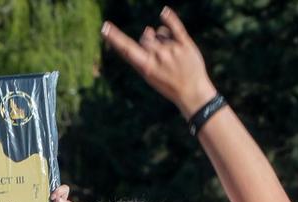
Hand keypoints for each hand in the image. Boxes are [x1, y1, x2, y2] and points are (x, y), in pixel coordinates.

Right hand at [101, 7, 217, 117]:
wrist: (193, 93)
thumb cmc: (168, 84)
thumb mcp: (150, 75)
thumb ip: (145, 53)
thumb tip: (147, 29)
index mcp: (146, 67)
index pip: (127, 49)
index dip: (115, 38)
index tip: (104, 28)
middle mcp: (158, 56)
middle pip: (146, 37)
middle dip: (150, 42)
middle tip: (161, 59)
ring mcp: (172, 50)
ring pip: (160, 32)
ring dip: (163, 39)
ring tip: (173, 56)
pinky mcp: (186, 45)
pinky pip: (175, 26)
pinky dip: (170, 18)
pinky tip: (164, 12)